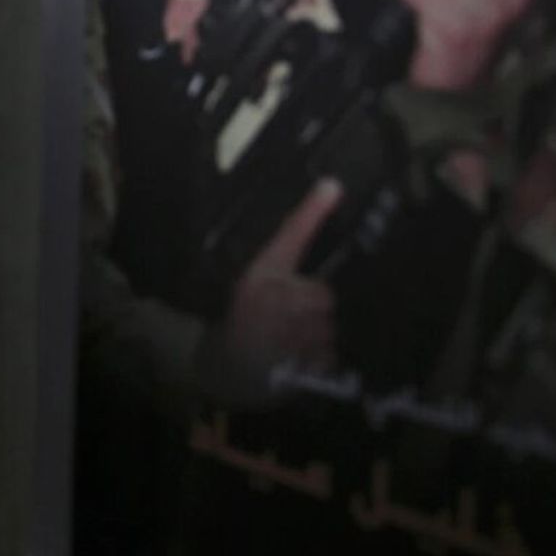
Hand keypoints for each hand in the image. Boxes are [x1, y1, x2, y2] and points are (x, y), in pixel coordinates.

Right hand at [222, 179, 342, 372]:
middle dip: (315, 308)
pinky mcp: (298, 363)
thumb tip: (318, 223)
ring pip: (328, 327)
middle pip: (324, 295)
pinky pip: (328, 356)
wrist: (223, 369)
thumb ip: (284, 266)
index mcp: (259, 276)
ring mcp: (287, 333)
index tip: (332, 186)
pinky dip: (318, 361)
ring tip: (292, 343)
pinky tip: (297, 361)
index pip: (290, 238)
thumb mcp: (252, 287)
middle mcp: (274, 298)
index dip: (312, 212)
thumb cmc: (239, 322)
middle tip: (293, 319)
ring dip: (317, 337)